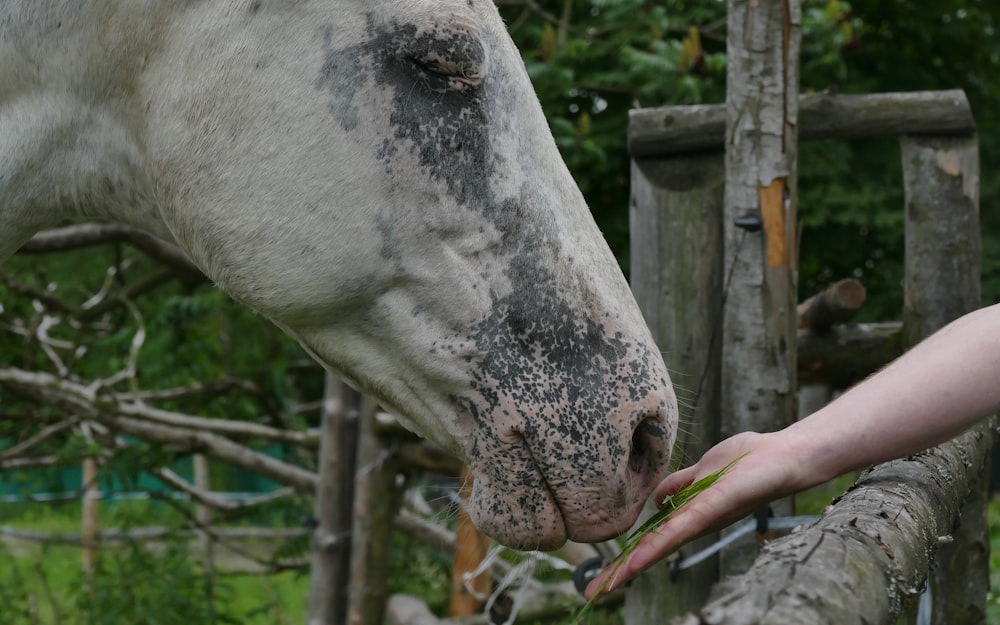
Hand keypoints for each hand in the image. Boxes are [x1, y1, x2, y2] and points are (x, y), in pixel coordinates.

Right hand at [584, 430, 806, 598]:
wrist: (785, 454)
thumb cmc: (749, 461)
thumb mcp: (704, 469)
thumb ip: (680, 484)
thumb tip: (656, 498)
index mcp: (691, 515)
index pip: (652, 540)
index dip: (626, 559)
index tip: (600, 579)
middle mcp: (696, 524)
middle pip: (651, 551)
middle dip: (621, 572)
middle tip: (590, 595)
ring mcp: (703, 518)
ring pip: (660, 546)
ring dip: (631, 566)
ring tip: (605, 586)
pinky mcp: (712, 509)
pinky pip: (680, 529)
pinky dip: (656, 547)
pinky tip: (637, 560)